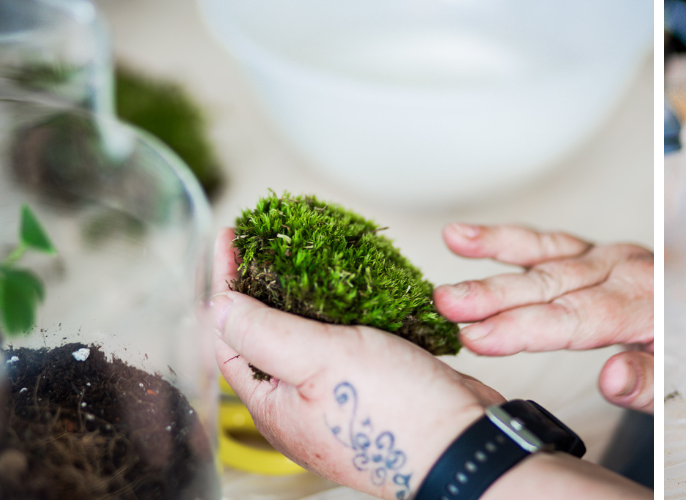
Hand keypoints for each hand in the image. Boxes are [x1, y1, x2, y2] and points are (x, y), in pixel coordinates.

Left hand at [209, 228, 503, 499]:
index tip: (231, 239)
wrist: (466, 447)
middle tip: (268, 243)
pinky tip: (362, 296)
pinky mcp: (377, 392)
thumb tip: (219, 307)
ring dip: (311, 299)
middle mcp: (302, 408)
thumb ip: (262, 332)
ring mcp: (340, 401)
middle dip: (265, 288)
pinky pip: (354, 347)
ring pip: (314, 341)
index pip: (230, 336)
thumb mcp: (318, 360)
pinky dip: (352, 317)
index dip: (226, 284)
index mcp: (274, 407)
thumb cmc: (398, 416)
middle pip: (268, 338)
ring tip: (314, 260)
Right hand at [432, 224, 654, 412]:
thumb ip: (648, 381)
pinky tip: (465, 237)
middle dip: (495, 294)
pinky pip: (549, 243)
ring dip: (495, 249)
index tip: (477, 338)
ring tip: (452, 241)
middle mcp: (625, 271)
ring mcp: (610, 258)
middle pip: (552, 283)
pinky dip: (507, 239)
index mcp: (645, 303)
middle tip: (448, 303)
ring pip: (546, 254)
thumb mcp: (682, 377)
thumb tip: (611, 378)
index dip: (523, 329)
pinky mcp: (596, 254)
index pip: (574, 318)